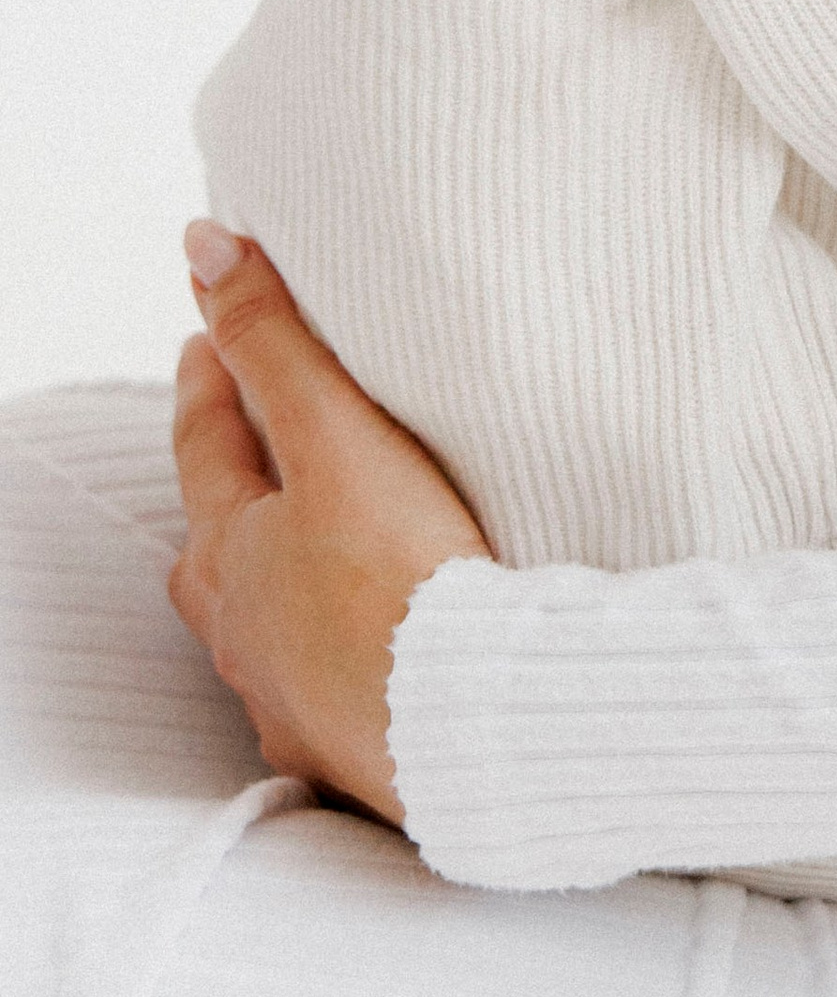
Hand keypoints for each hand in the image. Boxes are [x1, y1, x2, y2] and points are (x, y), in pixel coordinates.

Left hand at [168, 227, 490, 823]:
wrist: (474, 724)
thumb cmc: (402, 577)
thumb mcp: (337, 438)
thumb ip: (274, 340)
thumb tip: (203, 246)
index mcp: (235, 553)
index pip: (205, 446)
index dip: (210, 378)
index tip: (206, 334)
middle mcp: (247, 632)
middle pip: (216, 547)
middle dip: (228, 489)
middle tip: (247, 444)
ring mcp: (292, 699)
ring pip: (264, 626)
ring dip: (277, 581)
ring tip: (313, 549)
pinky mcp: (351, 750)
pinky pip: (323, 691)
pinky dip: (334, 656)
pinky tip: (370, 654)